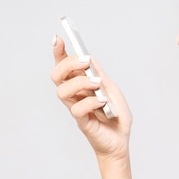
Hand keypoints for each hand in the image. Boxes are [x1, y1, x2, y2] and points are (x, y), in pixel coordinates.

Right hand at [50, 36, 131, 159]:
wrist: (121, 139)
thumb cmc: (116, 115)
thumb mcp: (111, 88)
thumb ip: (99, 74)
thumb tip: (88, 58)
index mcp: (80, 85)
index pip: (63, 66)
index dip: (58, 52)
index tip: (59, 39)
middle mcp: (74, 95)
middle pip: (56, 75)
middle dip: (68, 64)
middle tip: (85, 63)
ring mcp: (76, 107)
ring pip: (62, 91)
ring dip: (80, 82)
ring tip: (97, 84)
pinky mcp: (81, 122)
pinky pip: (76, 109)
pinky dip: (91, 102)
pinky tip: (102, 103)